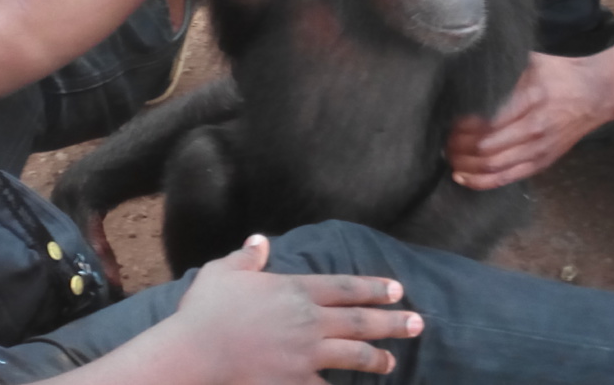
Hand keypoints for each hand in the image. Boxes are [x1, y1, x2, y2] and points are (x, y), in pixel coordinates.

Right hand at [175, 234, 422, 384]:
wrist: (196, 353)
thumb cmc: (207, 310)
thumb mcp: (223, 272)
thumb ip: (246, 257)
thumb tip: (259, 242)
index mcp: (295, 290)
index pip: (345, 287)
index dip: (373, 288)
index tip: (396, 289)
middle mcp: (308, 321)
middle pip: (360, 321)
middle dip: (392, 322)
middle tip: (418, 323)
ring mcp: (305, 355)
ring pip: (352, 356)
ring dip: (376, 358)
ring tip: (392, 362)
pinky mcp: (295, 383)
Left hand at [447, 52, 613, 189]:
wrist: (597, 93)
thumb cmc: (558, 74)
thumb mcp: (530, 62)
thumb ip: (501, 71)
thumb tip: (464, 72)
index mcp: (530, 98)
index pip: (486, 120)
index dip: (460, 127)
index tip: (446, 123)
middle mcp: (534, 127)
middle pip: (484, 147)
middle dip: (457, 147)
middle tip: (442, 141)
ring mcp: (539, 148)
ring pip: (492, 166)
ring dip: (464, 164)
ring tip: (449, 157)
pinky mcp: (542, 162)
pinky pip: (506, 178)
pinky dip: (481, 181)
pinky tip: (463, 176)